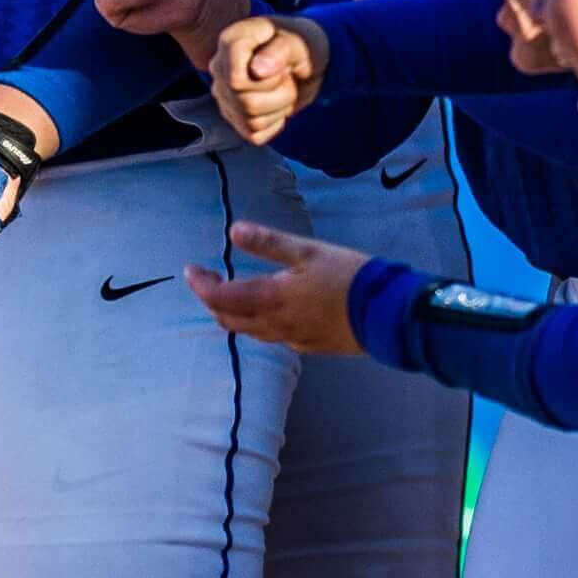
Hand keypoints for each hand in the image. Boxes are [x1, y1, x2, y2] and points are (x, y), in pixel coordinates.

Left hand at [185, 219, 366, 354]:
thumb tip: (233, 231)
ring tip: (231, 293)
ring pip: (249, 331)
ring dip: (233, 314)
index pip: (220, 298)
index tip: (191, 270)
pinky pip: (272, 337)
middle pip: (230, 319)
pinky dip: (258, 323)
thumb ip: (269, 243)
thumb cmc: (349, 277)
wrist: (386, 313)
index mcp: (271, 299)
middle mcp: (275, 325)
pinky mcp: (308, 346)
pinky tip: (268, 311)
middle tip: (208, 279)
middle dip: (212, 300)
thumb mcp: (308, 251)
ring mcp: (292, 339)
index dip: (201, 285)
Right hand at [207, 12, 328, 144]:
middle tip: (289, 76)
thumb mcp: (301, 42)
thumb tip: (256, 71)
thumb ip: (281, 51)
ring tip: (285, 87)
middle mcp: (219, 67)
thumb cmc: (302, 44)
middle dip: (281, 94)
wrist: (304, 60)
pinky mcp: (232, 115)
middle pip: (246, 103)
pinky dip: (274, 123)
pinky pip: (255, 134)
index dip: (269, 81)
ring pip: (252, 122)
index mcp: (231, 41)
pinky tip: (277, 103)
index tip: (283, 65)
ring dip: (280, 108)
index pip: (236, 81)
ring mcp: (222, 93)